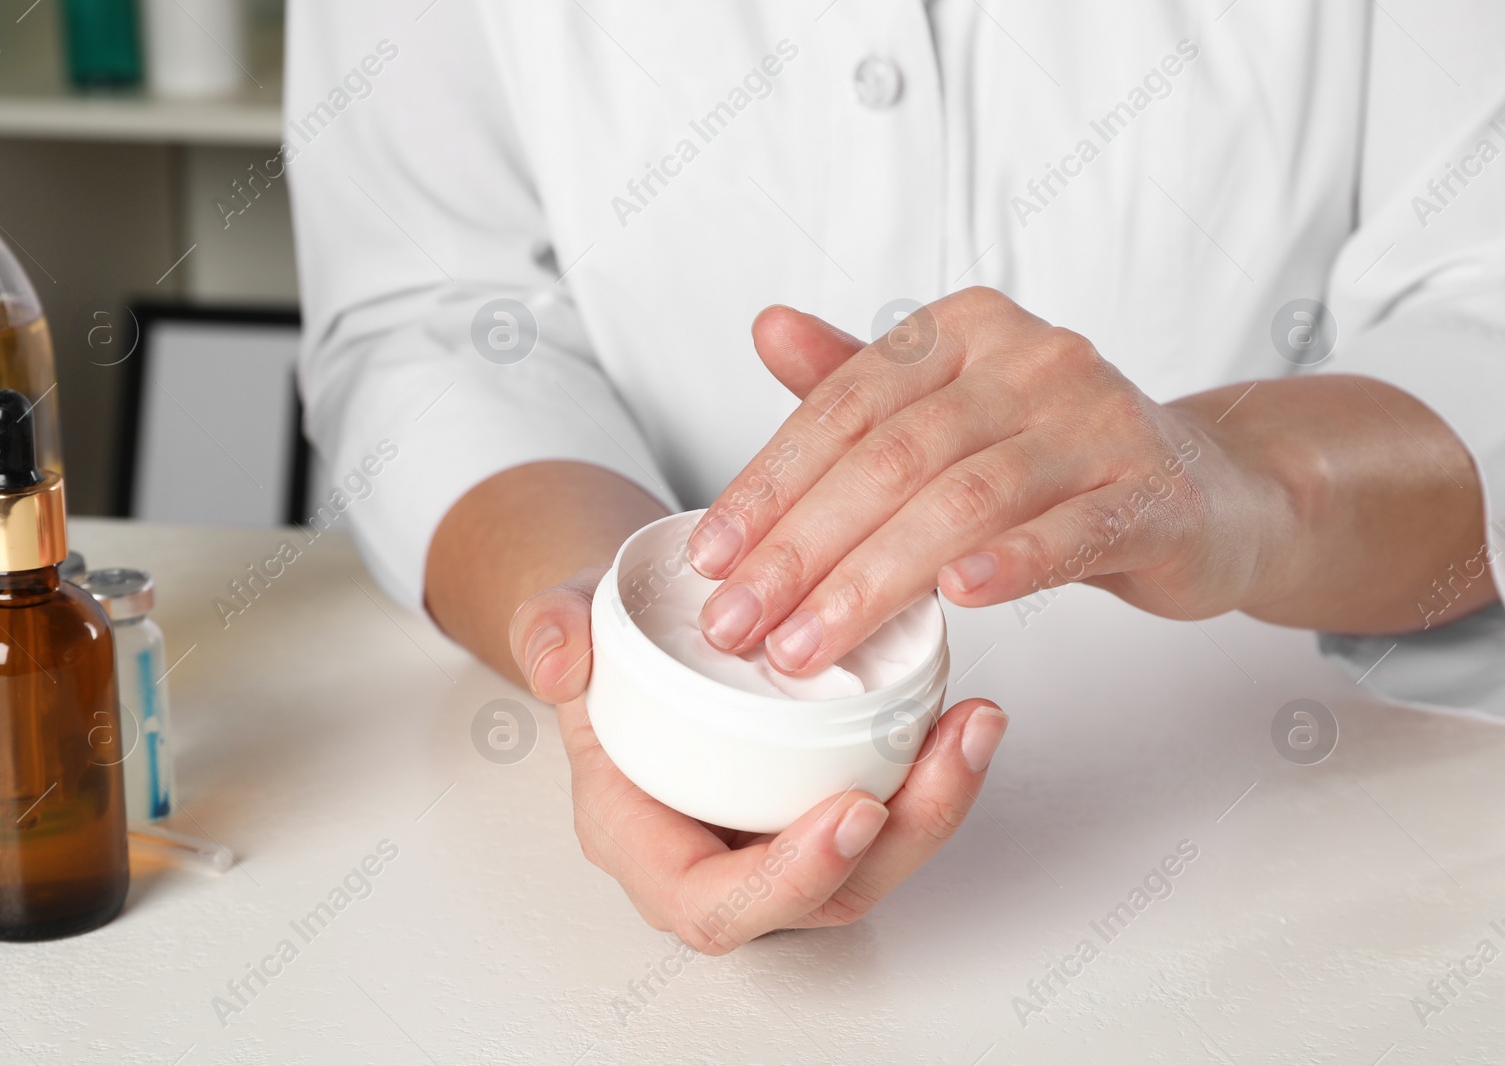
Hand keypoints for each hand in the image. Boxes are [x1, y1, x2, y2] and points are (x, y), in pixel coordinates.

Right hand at [509, 568, 1007, 952]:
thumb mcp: (560, 621)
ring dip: (937, 805)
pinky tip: (969, 711)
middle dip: (901, 839)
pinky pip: (890, 813)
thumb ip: (548, 632)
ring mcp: (781, 836)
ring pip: (873, 861)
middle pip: (823, 895)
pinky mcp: (824, 800)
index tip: (850, 813)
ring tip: (977, 723)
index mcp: (645, 842)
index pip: (714, 903)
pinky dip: (935, 772)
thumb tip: (563, 660)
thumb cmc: (603, 646)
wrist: (636, 629)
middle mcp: (722, 857)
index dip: (788, 879)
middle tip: (950, 753)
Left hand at [687, 288, 1292, 673]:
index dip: (769, 486)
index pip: (843, 407)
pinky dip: (1012, 562)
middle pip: (892, 458)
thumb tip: (765, 326)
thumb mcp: (951, 408)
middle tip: (737, 625)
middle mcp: (1030, 357)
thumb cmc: (1058, 457)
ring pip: (964, 500)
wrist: (1210, 489)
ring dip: (873, 579)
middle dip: (801, 549)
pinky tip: (957, 600)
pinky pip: (1073, 527)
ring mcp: (1099, 419)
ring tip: (806, 647)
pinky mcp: (1155, 491)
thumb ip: (858, 379)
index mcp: (964, 330)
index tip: (709, 559)